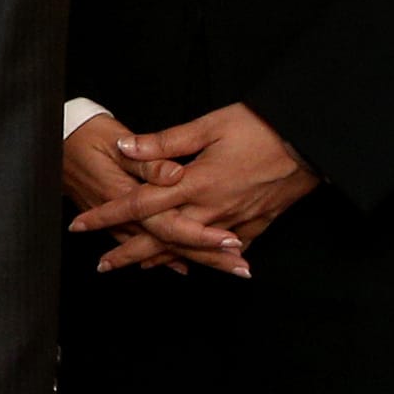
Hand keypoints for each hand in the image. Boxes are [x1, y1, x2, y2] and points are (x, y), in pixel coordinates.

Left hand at [68, 102, 317, 267]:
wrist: (311, 143)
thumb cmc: (260, 126)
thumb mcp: (209, 126)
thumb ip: (166, 142)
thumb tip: (127, 148)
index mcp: (195, 184)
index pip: (139, 204)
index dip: (108, 215)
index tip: (82, 225)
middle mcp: (210, 210)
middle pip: (159, 239)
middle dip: (128, 252)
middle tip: (101, 266)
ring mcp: (233, 223)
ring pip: (188, 249)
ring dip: (159, 260)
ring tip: (136, 268)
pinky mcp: (255, 226)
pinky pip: (219, 250)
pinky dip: (200, 258)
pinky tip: (190, 263)